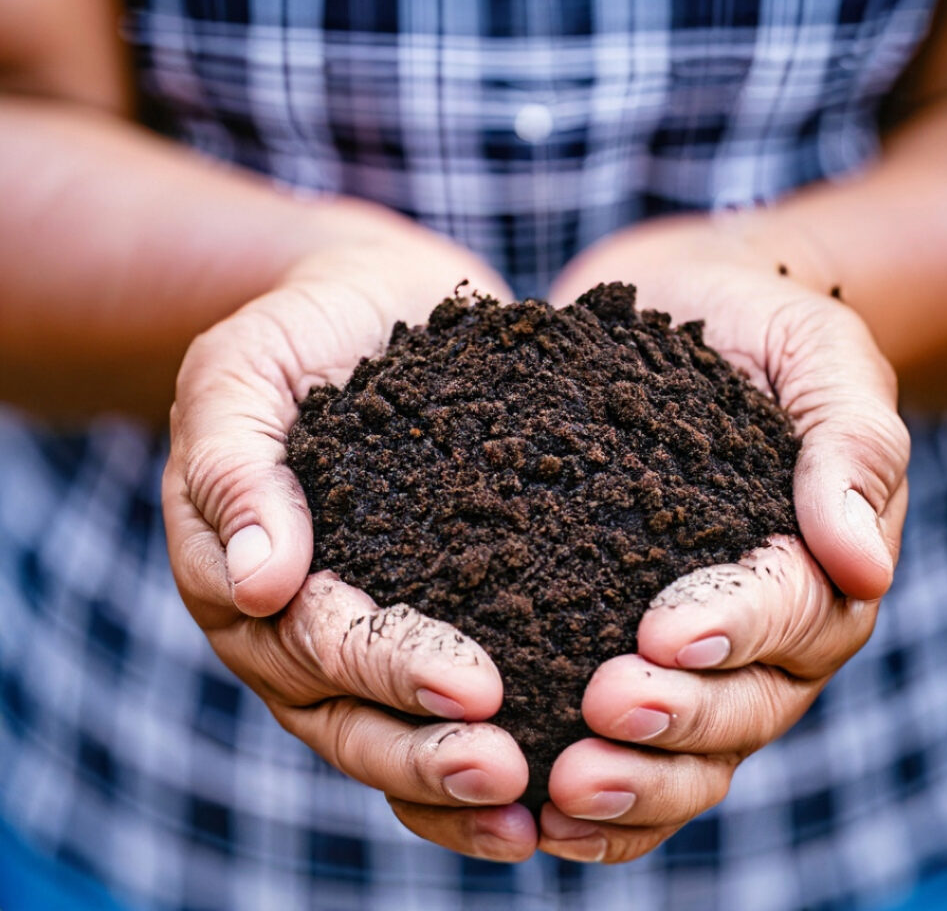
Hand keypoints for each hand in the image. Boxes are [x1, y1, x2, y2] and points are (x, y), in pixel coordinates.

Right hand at [163, 205, 537, 860]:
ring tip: (532, 807)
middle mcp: (295, 619)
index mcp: (241, 572)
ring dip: (453, 777)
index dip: (386, 669)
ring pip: (390, 728)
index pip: (310, 640)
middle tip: (507, 771)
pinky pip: (439, 695)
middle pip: (348, 713)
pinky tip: (549, 777)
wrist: (364, 302)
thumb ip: (234, 467)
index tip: (473, 686)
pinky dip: (483, 740)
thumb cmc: (296, 331)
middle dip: (424, 749)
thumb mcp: (241, 374)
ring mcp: (360, 621)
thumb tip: (253, 585)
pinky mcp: (427, 602)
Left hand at [540, 221, 909, 861]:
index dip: (736, 629)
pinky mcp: (628, 644)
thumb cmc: (760, 327)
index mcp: (820, 557)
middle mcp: (769, 625)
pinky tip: (543, 805)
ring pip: (693, 747)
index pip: (793, 611)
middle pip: (746, 704)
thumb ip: (851, 444)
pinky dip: (604, 791)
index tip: (665, 633)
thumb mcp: (818, 354)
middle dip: (679, 718)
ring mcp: (703, 650)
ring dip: (635, 777)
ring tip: (563, 788)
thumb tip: (866, 562)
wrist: (688, 310)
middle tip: (603, 711)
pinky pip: (635, 743)